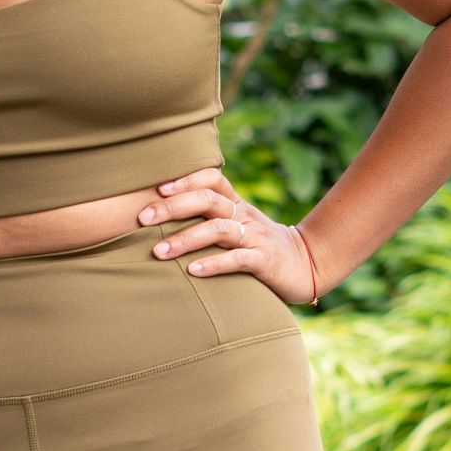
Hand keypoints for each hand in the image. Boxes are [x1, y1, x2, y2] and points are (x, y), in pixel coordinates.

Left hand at [135, 167, 320, 305]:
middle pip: (209, 200)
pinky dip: (214, 264)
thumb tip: (161, 211)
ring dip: (186, 239)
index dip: (186, 179)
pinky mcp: (265, 262)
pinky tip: (192, 271)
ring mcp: (255, 238)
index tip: (156, 188)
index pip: (212, 179)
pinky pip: (238, 260)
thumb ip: (208, 217)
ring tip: (159, 252)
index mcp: (236, 204)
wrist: (307, 265)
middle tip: (143, 217)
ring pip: (219, 230)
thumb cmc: (258, 246)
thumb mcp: (236, 225)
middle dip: (173, 207)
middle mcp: (244, 216)